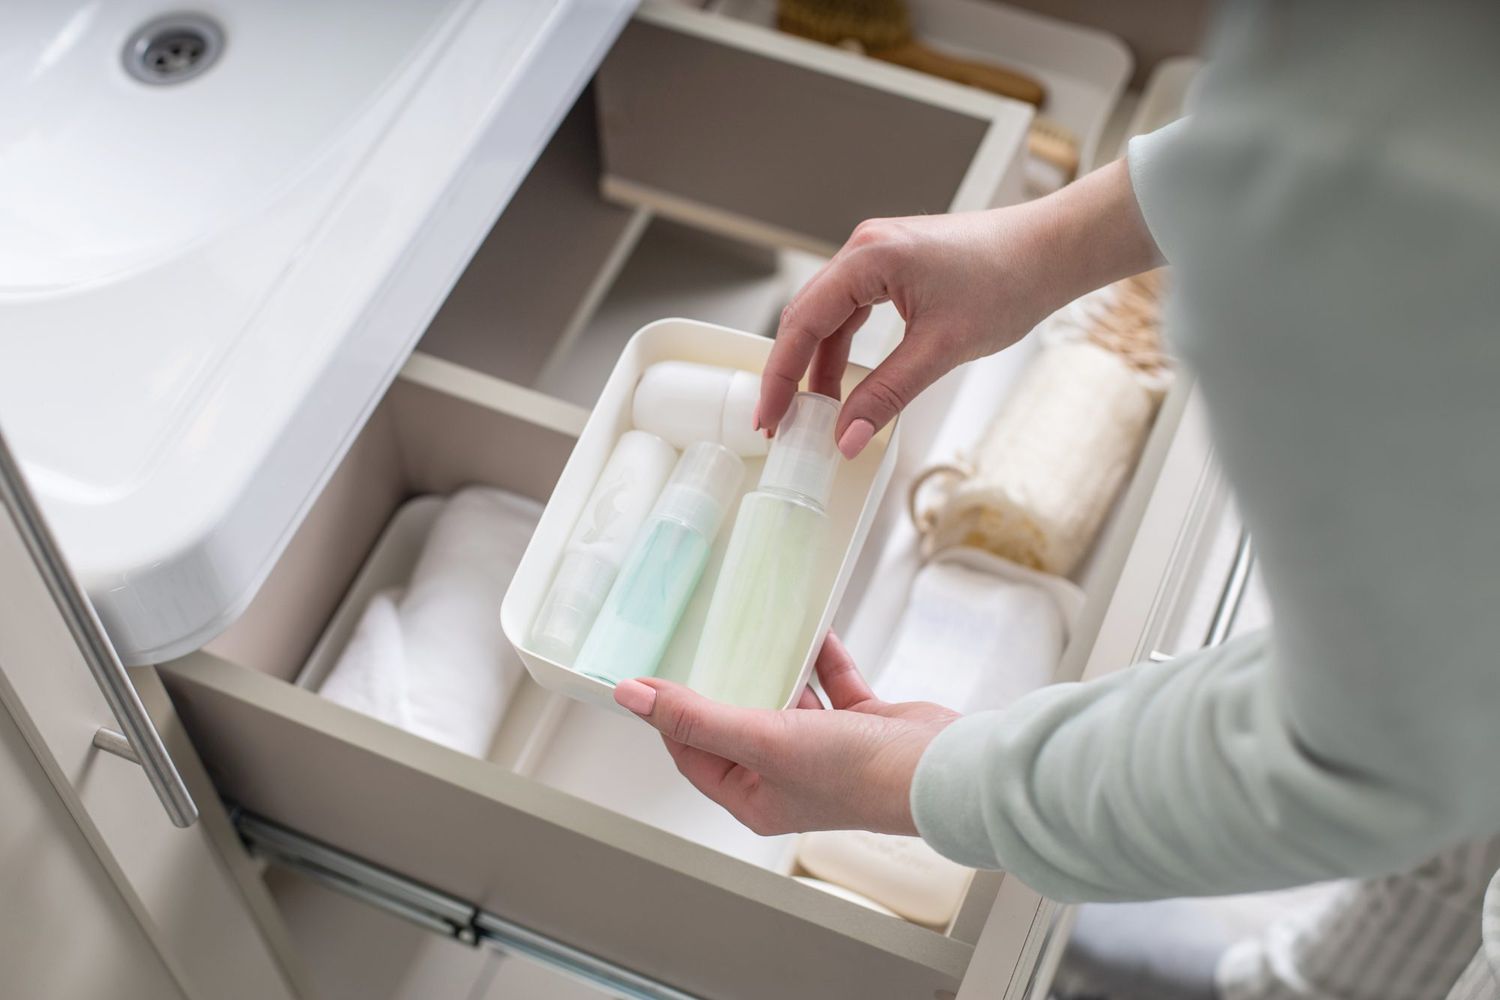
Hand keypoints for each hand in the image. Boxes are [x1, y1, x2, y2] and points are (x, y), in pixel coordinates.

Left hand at [612, 633, 959, 836]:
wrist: (938, 770)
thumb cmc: (856, 774)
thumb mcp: (762, 739)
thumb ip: (697, 716)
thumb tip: (634, 696)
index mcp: (756, 797)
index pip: (695, 756)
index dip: (671, 719)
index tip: (653, 678)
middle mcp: (788, 777)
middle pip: (740, 725)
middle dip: (723, 686)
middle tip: (701, 645)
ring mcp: (827, 751)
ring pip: (788, 701)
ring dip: (775, 667)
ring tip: (754, 630)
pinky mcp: (863, 726)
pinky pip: (833, 685)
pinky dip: (822, 658)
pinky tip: (815, 630)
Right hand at [758, 159, 1164, 456]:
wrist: (1053, 251)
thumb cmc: (1010, 279)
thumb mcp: (942, 349)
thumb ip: (888, 394)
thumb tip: (848, 436)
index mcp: (868, 257)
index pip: (802, 323)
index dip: (780, 377)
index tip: (769, 417)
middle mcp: (865, 248)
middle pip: (806, 318)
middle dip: (790, 374)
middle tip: (780, 424)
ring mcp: (878, 254)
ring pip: (828, 317)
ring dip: (816, 365)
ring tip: (813, 414)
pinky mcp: (894, 266)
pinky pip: (851, 311)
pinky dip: (842, 349)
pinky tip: (842, 384)